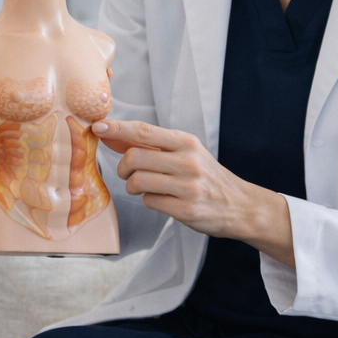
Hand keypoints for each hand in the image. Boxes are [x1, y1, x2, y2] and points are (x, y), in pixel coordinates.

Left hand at [91, 119, 294, 266]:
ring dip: (133, 186)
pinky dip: (149, 201)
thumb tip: (112, 135)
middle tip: (127, 173)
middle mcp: (187, 162)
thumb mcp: (186, 152)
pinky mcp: (186, 209)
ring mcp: (188, 187)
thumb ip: (153, 145)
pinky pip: (150, 202)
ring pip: (138, 182)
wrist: (240, 205)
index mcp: (186, 143)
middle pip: (134, 158)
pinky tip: (163, 200)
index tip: (98, 127)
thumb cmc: (206, 176)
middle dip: (122, 167)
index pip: (144, 132)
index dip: (117, 129)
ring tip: (145, 187)